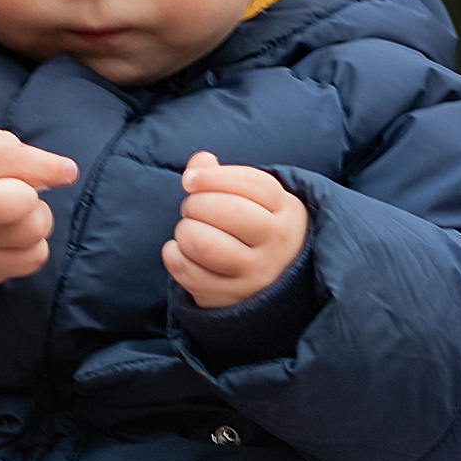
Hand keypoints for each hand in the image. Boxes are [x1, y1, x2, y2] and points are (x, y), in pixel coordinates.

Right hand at [0, 129, 78, 288]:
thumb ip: (14, 151)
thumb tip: (61, 171)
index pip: (12, 180)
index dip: (44, 171)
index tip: (66, 171)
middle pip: (33, 219)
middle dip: (35, 202)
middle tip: (15, 193)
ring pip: (37, 242)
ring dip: (34, 225)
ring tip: (11, 215)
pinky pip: (32, 261)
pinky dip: (30, 247)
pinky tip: (10, 235)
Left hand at [163, 152, 308, 311]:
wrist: (270, 286)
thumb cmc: (255, 231)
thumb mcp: (254, 200)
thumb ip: (223, 176)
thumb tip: (199, 162)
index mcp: (287, 212)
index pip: (252, 183)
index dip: (215, 176)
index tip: (191, 178)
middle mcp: (277, 245)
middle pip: (229, 211)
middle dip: (197, 203)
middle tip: (192, 208)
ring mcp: (254, 275)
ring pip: (205, 244)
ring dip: (185, 230)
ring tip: (188, 230)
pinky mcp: (228, 297)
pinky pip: (187, 270)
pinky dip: (174, 254)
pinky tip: (180, 250)